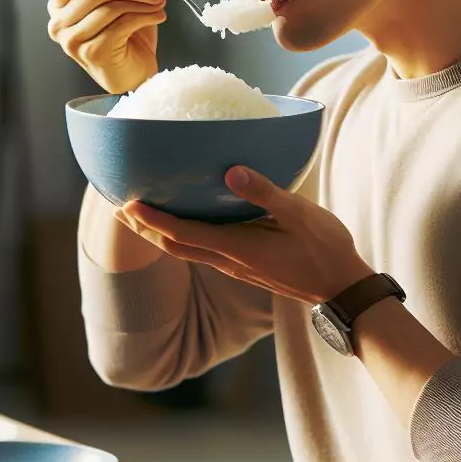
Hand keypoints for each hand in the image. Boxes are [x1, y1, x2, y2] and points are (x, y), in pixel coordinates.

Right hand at [47, 0, 166, 93]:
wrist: (133, 72)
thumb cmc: (123, 33)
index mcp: (59, 5)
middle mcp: (59, 24)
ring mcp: (72, 41)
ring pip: (110, 8)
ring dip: (141, 2)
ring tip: (159, 3)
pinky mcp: (92, 53)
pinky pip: (121, 25)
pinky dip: (145, 16)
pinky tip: (158, 15)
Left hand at [114, 167, 373, 304]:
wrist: (343, 290)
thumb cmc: (324, 249)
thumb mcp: (300, 215)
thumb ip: (264, 193)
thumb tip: (231, 171)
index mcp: (237, 247)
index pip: (182, 232)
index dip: (151, 220)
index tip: (126, 204)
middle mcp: (228, 260)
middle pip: (173, 246)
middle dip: (143, 229)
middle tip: (117, 208)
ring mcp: (234, 267)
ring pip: (184, 251)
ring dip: (157, 235)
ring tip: (136, 217)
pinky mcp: (243, 267)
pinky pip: (200, 251)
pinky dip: (179, 237)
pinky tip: (181, 223)